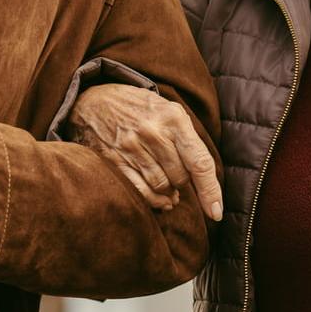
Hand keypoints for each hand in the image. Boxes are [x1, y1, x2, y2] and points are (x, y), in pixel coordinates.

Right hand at [61, 84, 222, 221]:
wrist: (94, 99)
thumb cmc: (140, 108)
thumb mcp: (170, 111)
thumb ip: (188, 141)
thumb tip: (200, 184)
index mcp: (174, 118)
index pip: (200, 162)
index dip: (210, 191)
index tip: (216, 212)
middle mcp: (153, 132)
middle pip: (180, 177)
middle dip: (183, 184)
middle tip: (179, 180)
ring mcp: (131, 147)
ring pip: (161, 186)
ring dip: (168, 195)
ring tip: (170, 193)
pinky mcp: (113, 160)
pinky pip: (139, 190)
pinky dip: (152, 200)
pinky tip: (158, 200)